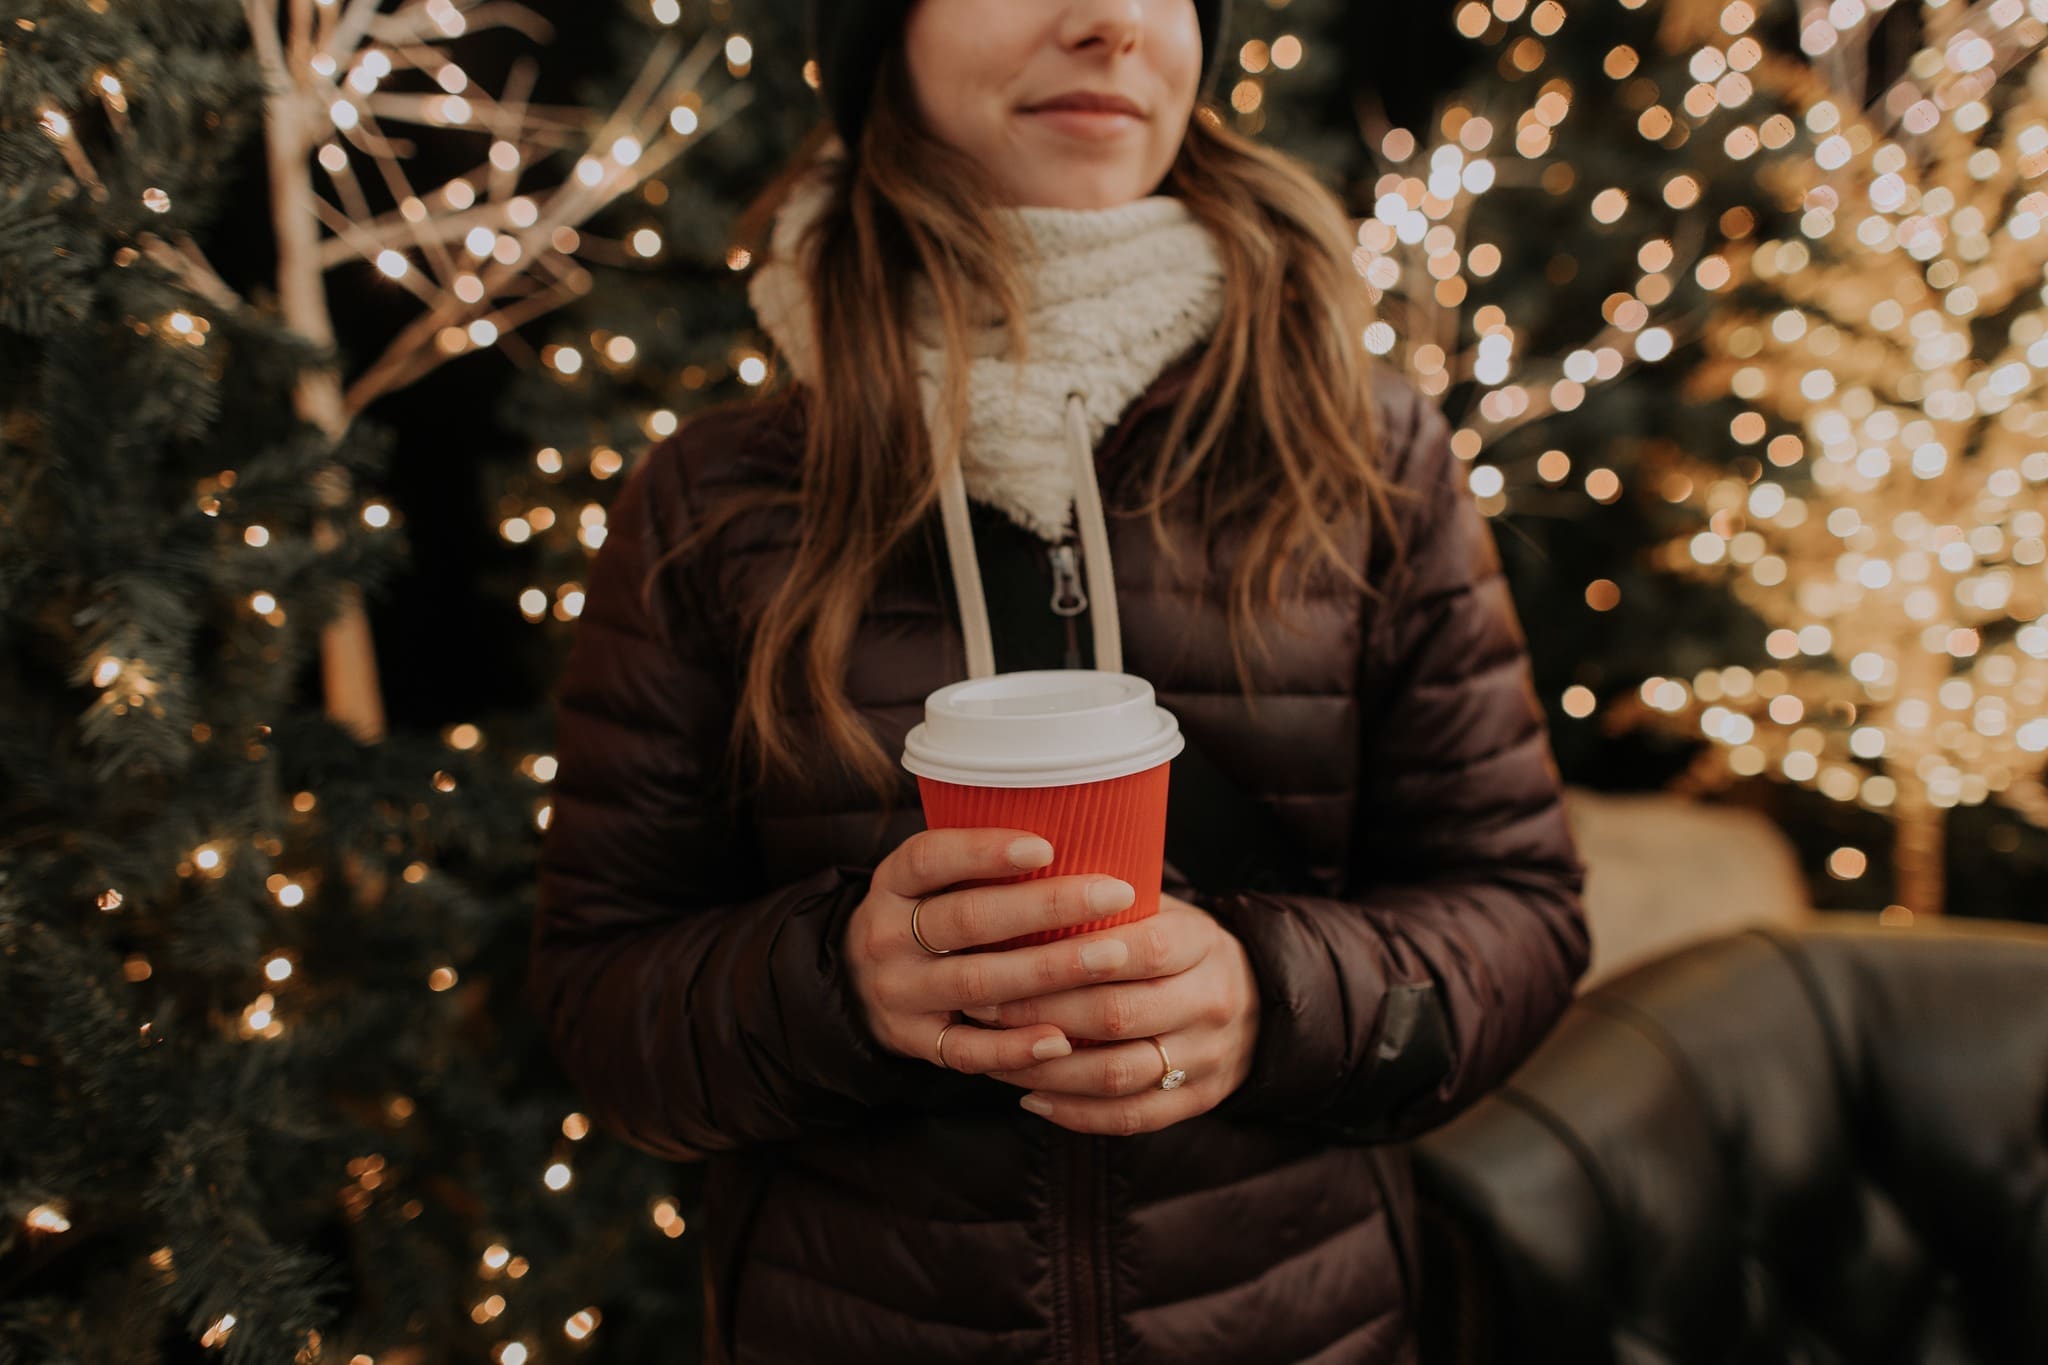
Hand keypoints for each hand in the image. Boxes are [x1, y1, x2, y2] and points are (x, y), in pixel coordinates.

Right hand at [844, 827, 1150, 1076]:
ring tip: (1113, 956)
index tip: (1046, 846)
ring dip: (1048, 970)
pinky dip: (1015, 1047)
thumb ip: (981, 861)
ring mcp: (898, 995)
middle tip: (1115, 894)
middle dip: (1046, 906)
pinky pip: (967, 1051)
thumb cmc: (927, 915)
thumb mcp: (931, 880)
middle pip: (966, 919)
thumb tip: (1081, 828)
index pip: (929, 858)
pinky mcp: (916, 1043)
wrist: (859, 987)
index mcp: (892, 884)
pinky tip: (1063, 1038)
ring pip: (975, 983)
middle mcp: (886, 937)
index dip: (984, 851)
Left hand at [977, 893, 1261, 1136]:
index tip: (1005, 953)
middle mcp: (1210, 1002)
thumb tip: (1016, 884)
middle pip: (1118, 1014)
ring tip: (993, 1054)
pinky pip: (1129, 1117)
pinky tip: (1030, 1096)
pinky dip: (1074, 1113)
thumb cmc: (1181, 945)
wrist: (1261, 1000)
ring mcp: (1207, 1058)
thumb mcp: (1162, 908)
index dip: (1072, 956)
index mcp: (1201, 943)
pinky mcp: (1196, 1100)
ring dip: (1046, 1068)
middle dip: (1040, 1012)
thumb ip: (1107, 906)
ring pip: (1117, 1074)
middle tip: (982, 1005)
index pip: (1140, 949)